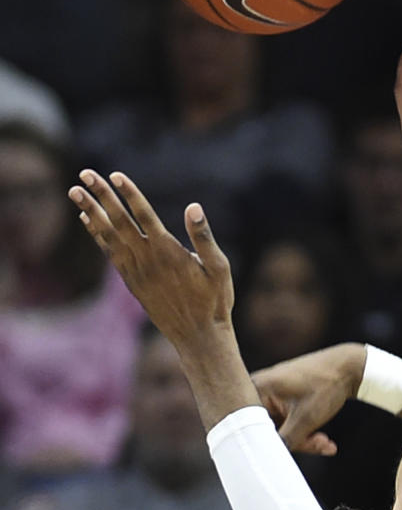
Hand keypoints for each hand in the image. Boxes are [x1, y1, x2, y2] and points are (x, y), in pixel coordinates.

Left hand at [68, 170, 233, 350]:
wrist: (198, 336)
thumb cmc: (214, 300)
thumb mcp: (219, 268)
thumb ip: (204, 237)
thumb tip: (194, 207)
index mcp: (169, 252)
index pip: (145, 216)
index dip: (129, 194)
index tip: (114, 175)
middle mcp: (148, 260)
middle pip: (120, 221)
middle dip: (101, 196)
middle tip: (85, 173)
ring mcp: (136, 271)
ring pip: (108, 236)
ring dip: (90, 212)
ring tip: (74, 191)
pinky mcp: (131, 282)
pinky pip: (109, 253)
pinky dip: (96, 234)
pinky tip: (86, 218)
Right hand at [252, 342, 365, 451]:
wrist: (349, 366)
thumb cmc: (326, 386)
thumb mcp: (305, 419)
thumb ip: (284, 441)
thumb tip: (270, 460)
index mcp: (256, 388)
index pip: (253, 427)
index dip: (272, 445)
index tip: (290, 457)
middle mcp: (259, 389)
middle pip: (269, 429)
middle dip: (297, 442)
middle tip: (321, 445)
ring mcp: (273, 393)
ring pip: (282, 428)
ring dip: (305, 439)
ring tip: (326, 443)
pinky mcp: (284, 398)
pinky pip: (289, 421)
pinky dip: (305, 431)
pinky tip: (323, 440)